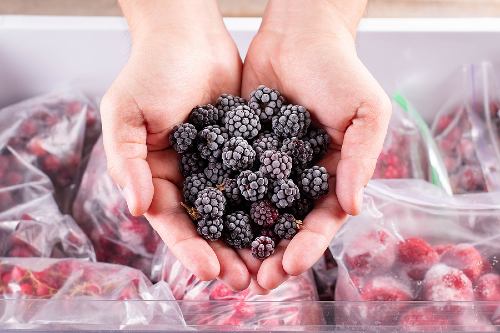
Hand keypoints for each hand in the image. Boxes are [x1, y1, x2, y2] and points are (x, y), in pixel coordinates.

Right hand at [101, 0, 250, 289]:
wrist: (188, 36)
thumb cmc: (150, 71)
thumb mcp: (125, 115)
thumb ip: (126, 162)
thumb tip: (137, 208)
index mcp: (155, 176)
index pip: (173, 222)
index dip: (190, 249)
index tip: (212, 271)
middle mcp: (188, 177)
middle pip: (209, 225)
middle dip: (227, 254)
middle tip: (249, 281)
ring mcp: (219, 165)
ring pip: (238, 210)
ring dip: (253, 238)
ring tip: (272, 263)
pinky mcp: (246, 149)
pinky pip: (259, 181)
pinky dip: (271, 203)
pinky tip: (288, 222)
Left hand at [241, 0, 391, 290]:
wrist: (299, 35)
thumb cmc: (340, 70)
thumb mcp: (366, 112)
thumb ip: (361, 159)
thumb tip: (353, 207)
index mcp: (333, 174)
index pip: (321, 219)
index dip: (307, 245)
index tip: (288, 266)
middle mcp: (300, 176)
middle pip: (286, 224)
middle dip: (272, 254)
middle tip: (255, 282)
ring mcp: (269, 165)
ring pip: (256, 211)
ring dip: (244, 241)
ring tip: (229, 268)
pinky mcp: (242, 149)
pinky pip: (231, 181)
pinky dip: (221, 205)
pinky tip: (208, 226)